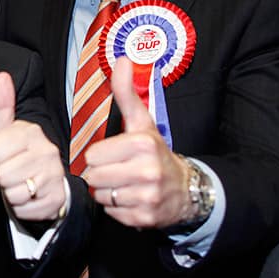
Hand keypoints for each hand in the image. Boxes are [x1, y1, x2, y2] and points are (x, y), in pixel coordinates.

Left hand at [0, 72, 65, 220]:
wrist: (47, 181)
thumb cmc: (18, 154)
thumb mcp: (4, 130)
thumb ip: (2, 106)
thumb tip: (2, 76)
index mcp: (31, 132)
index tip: (2, 156)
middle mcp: (47, 152)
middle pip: (1, 176)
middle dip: (1, 177)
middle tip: (12, 172)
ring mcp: (54, 176)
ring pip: (13, 194)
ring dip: (11, 194)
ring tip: (20, 184)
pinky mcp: (57, 199)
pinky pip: (24, 210)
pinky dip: (21, 208)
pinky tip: (29, 196)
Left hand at [81, 57, 190, 228]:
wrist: (185, 188)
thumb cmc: (154, 152)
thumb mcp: (141, 122)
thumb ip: (126, 92)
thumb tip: (123, 59)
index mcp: (142, 145)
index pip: (93, 156)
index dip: (100, 156)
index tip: (115, 154)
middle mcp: (147, 171)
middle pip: (94, 177)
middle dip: (101, 175)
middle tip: (118, 170)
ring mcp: (147, 197)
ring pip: (101, 196)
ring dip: (108, 192)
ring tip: (124, 184)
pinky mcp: (144, 218)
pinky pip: (111, 213)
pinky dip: (116, 208)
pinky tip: (131, 198)